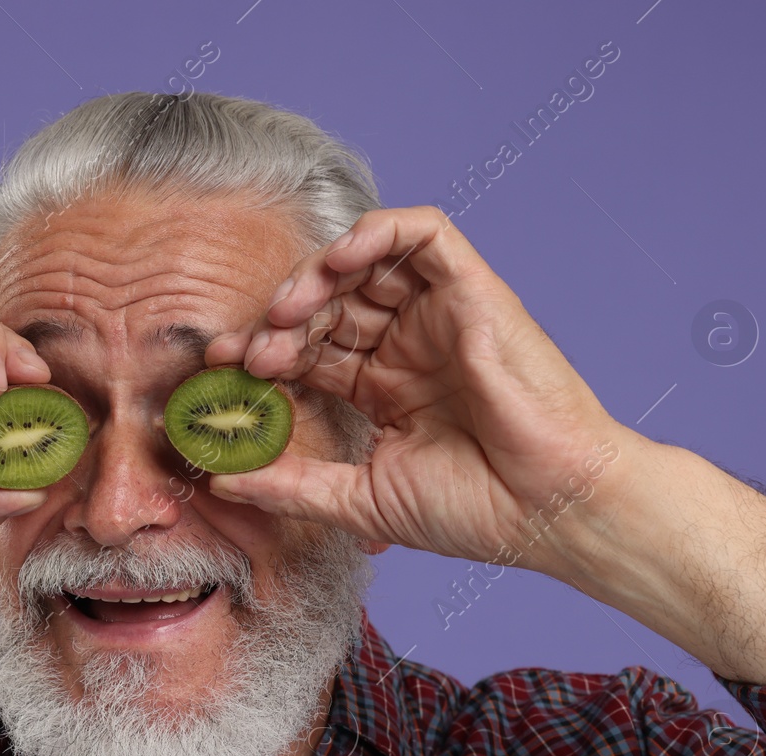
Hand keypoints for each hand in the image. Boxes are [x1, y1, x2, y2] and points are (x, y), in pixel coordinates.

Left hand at [205, 206, 631, 568]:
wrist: (547, 509)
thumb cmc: (475, 511)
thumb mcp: (360, 499)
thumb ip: (291, 485)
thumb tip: (221, 480)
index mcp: (383, 390)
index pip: (309, 353)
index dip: (261, 353)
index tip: (218, 369)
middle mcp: (407, 347)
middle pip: (327, 305)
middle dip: (278, 320)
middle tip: (247, 350)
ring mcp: (438, 317)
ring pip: (364, 263)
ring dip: (315, 276)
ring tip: (286, 314)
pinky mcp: (472, 290)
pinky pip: (421, 234)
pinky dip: (374, 233)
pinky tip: (335, 264)